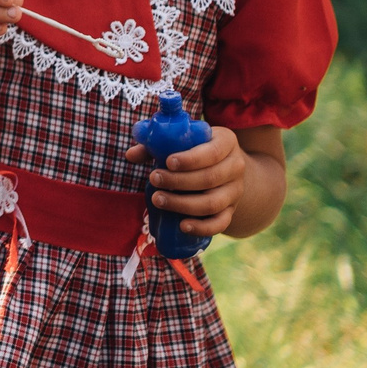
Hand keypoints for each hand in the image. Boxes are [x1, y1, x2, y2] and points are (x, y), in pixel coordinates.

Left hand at [125, 124, 244, 236]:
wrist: (226, 166)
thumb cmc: (196, 149)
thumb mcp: (183, 140)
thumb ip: (156, 145)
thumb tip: (130, 155)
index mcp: (226, 142)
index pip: (211, 152)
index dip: (190, 159)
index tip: (167, 162)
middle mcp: (235, 167)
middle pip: (209, 178)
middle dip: (178, 181)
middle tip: (153, 179)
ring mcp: (234, 191)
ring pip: (212, 202)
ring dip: (183, 204)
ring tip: (157, 200)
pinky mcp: (230, 211)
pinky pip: (220, 223)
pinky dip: (202, 228)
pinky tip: (181, 226)